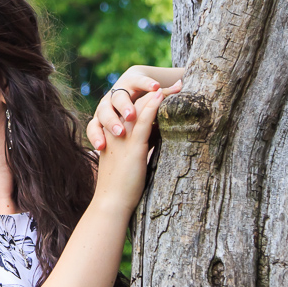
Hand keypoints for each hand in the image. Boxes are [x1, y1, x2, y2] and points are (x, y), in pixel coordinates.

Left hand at [87, 67, 184, 150]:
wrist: (143, 87)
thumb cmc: (136, 120)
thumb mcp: (131, 135)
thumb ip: (126, 143)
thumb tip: (127, 166)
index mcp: (102, 118)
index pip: (94, 127)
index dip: (96, 136)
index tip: (100, 148)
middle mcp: (108, 103)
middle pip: (104, 112)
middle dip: (110, 123)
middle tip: (119, 133)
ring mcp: (121, 90)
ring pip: (118, 97)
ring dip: (124, 106)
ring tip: (132, 115)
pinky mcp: (135, 79)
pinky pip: (139, 81)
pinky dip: (146, 84)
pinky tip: (156, 88)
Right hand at [93, 87, 169, 211]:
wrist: (111, 203)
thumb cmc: (121, 190)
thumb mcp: (128, 165)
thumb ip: (138, 152)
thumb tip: (154, 147)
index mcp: (117, 136)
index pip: (132, 110)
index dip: (148, 98)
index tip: (164, 92)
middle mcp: (118, 133)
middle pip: (136, 104)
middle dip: (155, 92)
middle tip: (175, 83)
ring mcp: (124, 139)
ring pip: (140, 109)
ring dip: (159, 94)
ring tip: (177, 85)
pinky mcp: (133, 147)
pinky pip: (143, 122)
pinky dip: (152, 107)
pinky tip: (161, 96)